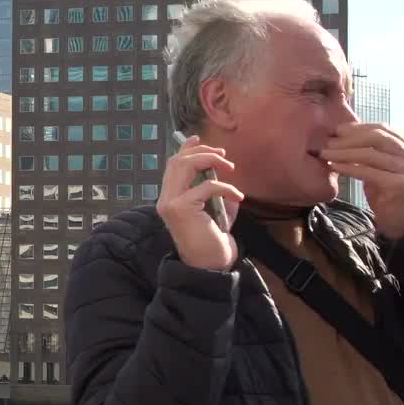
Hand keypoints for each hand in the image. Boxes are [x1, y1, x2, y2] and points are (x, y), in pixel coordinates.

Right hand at [157, 136, 244, 270]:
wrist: (209, 266)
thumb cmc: (213, 240)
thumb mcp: (214, 210)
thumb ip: (212, 191)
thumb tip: (222, 172)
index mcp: (170, 198)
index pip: (172, 165)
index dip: (185, 148)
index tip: (199, 138)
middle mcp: (165, 198)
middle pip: (177, 161)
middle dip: (202, 152)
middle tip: (224, 156)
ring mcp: (170, 203)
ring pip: (184, 166)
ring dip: (210, 161)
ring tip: (230, 168)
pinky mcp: (181, 209)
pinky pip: (206, 187)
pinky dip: (226, 188)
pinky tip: (238, 197)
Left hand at [320, 123, 403, 239]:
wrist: (403, 221)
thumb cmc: (388, 194)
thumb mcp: (379, 168)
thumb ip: (369, 153)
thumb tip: (339, 138)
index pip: (381, 129)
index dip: (357, 128)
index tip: (336, 130)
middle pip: (376, 137)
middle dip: (348, 138)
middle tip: (327, 143)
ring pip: (371, 154)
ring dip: (344, 152)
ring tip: (325, 154)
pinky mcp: (400, 184)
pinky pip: (369, 172)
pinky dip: (349, 167)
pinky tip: (335, 167)